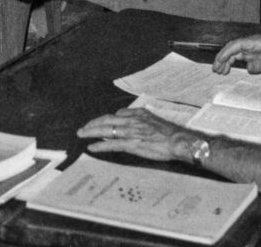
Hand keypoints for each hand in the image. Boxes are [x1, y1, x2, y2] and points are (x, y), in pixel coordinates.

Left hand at [77, 108, 200, 161]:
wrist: (179, 141)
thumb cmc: (170, 134)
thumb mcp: (154, 120)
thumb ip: (141, 119)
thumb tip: (129, 121)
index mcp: (138, 114)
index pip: (117, 114)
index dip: (106, 119)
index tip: (99, 124)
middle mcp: (132, 120)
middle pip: (107, 119)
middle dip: (93, 123)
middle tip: (83, 128)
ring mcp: (131, 132)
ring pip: (106, 130)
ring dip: (91, 132)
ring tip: (82, 134)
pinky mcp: (132, 144)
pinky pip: (112, 144)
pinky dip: (100, 145)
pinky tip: (92, 147)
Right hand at [212, 34, 260, 78]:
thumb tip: (248, 67)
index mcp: (257, 42)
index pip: (237, 44)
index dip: (226, 52)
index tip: (219, 60)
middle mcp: (253, 44)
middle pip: (233, 48)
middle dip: (222, 57)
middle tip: (215, 68)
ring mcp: (251, 49)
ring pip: (233, 53)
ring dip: (225, 61)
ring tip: (218, 71)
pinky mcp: (251, 55)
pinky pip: (237, 57)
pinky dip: (230, 63)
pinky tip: (226, 69)